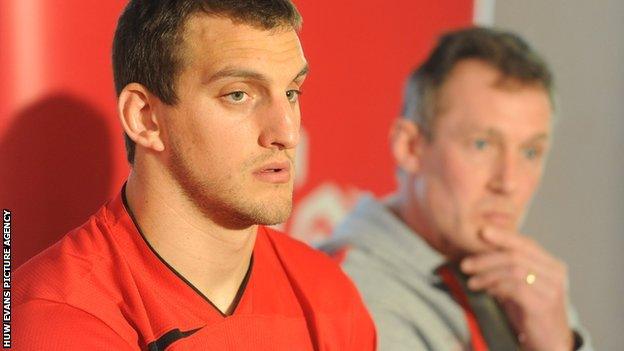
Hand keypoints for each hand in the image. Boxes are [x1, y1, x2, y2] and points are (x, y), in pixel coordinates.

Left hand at [460, 228, 573, 350]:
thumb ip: (507, 270)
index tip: (481, 231)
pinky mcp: (544, 304)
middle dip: (487, 257)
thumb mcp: (519, 287)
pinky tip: (486, 291)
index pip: (526, 243)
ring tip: (471, 282)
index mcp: (551, 264)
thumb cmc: (530, 313)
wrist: (550, 343)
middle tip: (465, 264)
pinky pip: (516, 288)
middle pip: (516, 255)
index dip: (503, 236)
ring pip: (514, 269)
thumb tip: (477, 256)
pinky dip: (497, 287)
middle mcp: (556, 273)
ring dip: (487, 274)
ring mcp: (552, 288)